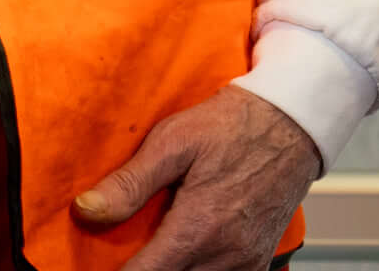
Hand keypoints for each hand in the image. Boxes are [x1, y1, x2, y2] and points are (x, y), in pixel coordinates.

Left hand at [72, 84, 321, 270]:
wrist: (292, 123)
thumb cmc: (233, 126)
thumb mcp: (174, 141)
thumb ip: (129, 183)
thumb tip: (86, 211)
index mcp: (197, 230)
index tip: (100, 262)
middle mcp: (223, 257)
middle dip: (143, 269)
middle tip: (125, 253)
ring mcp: (243, 265)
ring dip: (168, 269)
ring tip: (152, 249)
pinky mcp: (256, 264)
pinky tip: (183, 252)